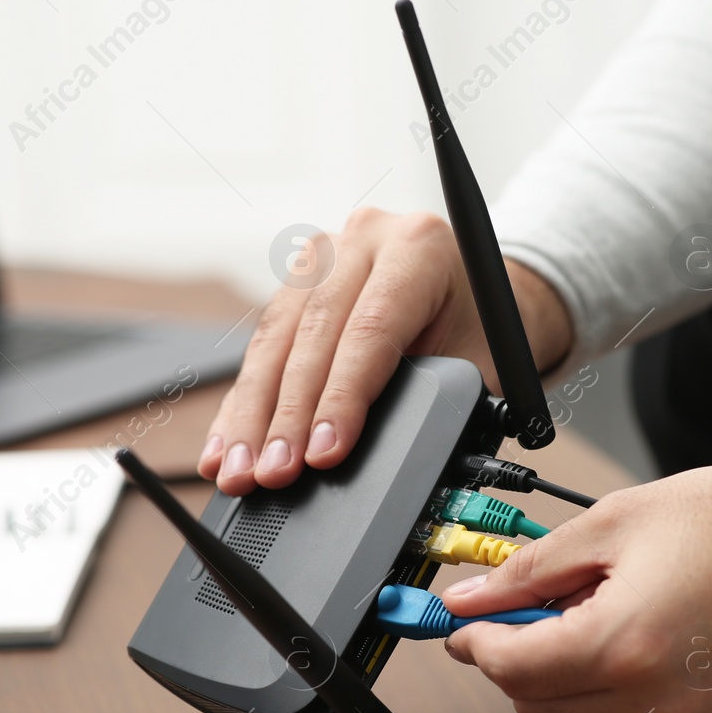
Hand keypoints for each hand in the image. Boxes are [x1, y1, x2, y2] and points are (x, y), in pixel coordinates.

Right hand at [198, 209, 572, 495]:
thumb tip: (380, 462)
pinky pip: (263, 345)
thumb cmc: (486, 331)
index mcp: (419, 247)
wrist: (479, 295)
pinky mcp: (296, 283)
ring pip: (275, 339)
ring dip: (252, 414)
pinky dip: (244, 402)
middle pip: (312, 334)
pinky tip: (225, 444)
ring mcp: (323, 256)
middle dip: (287, 416)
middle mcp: (364, 239)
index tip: (324, 455)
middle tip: (273, 473)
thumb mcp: (479, 365)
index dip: (341, 398)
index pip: (370, 329)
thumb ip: (433, 403)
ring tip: (240, 471)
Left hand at [443, 455, 711, 712]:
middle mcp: (660, 708)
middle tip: (552, 620)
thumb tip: (467, 599)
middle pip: (538, 712)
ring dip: (573, 705)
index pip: (510, 669)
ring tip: (611, 646)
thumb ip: (530, 571)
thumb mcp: (614, 524)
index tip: (476, 626)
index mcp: (624, 644)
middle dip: (528, 664)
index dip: (481, 641)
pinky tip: (648, 681)